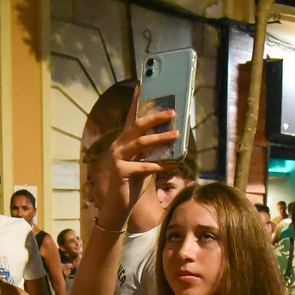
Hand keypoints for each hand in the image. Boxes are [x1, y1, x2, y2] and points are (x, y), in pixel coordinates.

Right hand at [90, 83, 181, 221]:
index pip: (130, 119)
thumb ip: (150, 151)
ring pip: (141, 143)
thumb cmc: (132, 184)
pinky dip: (160, 165)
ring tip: (176, 134)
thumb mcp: (142, 163)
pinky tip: (173, 165)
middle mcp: (117, 147)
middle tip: (172, 112)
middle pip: (136, 126)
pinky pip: (144, 166)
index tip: (141, 87)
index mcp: (122, 142)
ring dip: (160, 138)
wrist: (118, 207)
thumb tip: (170, 138)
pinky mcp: (121, 172)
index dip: (135, 103)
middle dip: (155, 117)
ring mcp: (117, 159)